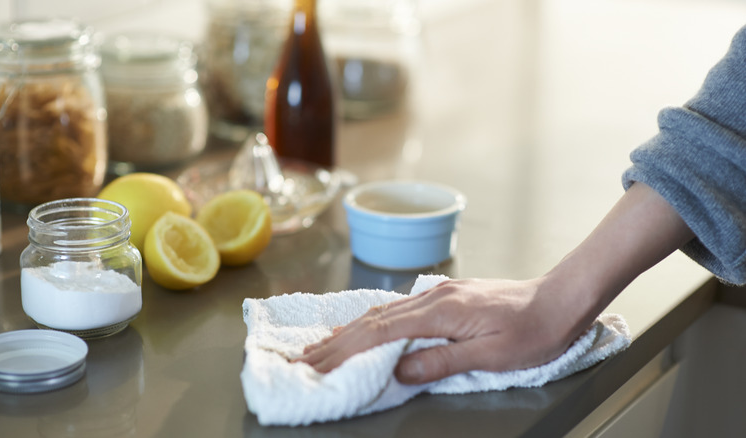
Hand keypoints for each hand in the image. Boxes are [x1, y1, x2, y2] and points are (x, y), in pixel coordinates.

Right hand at [298, 277, 583, 384]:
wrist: (559, 298)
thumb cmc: (533, 330)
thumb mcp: (492, 354)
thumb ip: (444, 360)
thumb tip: (400, 369)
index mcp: (441, 311)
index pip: (381, 332)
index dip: (345, 349)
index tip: (318, 364)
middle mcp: (433, 297)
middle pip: (373, 320)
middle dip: (336, 342)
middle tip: (305, 359)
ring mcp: (438, 293)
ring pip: (382, 311)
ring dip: (349, 330)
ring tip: (323, 345)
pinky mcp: (445, 296)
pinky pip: (398, 308)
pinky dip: (372, 321)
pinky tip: (363, 327)